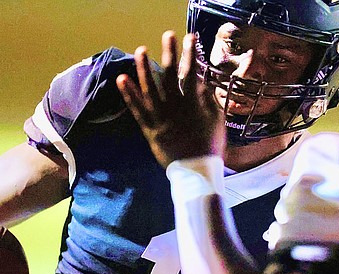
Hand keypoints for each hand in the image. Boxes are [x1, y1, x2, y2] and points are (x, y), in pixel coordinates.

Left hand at [117, 31, 225, 166]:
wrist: (195, 172)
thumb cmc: (209, 147)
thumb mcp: (216, 122)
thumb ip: (208, 101)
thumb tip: (201, 82)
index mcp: (193, 106)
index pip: (191, 74)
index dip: (190, 55)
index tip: (189, 38)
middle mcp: (175, 109)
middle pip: (170, 76)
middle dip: (169, 53)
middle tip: (167, 35)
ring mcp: (161, 119)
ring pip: (150, 90)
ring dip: (144, 69)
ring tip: (140, 51)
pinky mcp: (149, 130)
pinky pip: (137, 110)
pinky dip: (129, 94)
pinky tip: (122, 79)